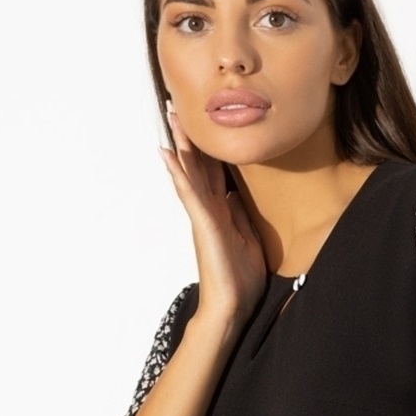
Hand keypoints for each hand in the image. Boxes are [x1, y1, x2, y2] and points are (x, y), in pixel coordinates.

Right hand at [158, 104, 268, 325]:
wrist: (232, 306)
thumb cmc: (240, 279)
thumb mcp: (248, 239)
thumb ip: (242, 216)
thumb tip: (240, 196)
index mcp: (222, 212)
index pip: (215, 174)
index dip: (211, 150)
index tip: (207, 126)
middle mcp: (209, 210)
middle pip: (198, 166)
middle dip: (190, 138)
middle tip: (178, 108)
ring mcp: (204, 216)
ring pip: (190, 173)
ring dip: (181, 145)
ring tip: (171, 118)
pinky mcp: (203, 224)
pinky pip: (189, 193)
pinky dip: (178, 172)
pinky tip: (167, 153)